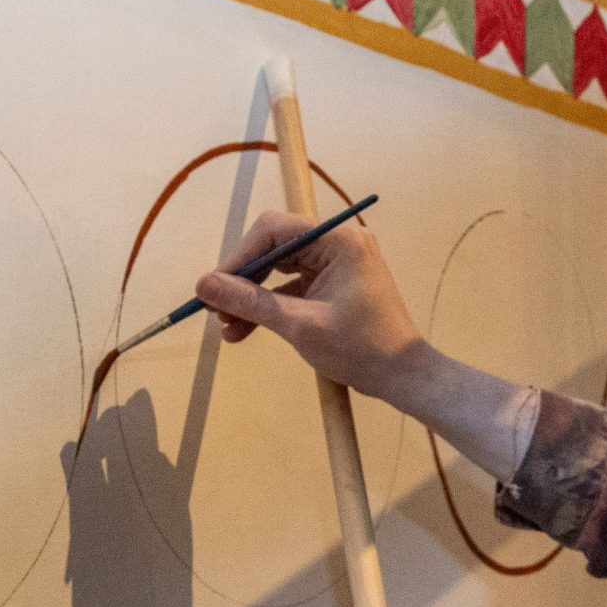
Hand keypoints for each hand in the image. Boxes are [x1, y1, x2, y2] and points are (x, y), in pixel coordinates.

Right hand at [198, 208, 425, 399]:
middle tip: (214, 309)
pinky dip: (270, 307)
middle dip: (243, 280)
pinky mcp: (334, 284)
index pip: (273, 230)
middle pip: (273, 248)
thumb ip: (250, 302)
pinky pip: (292, 287)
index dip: (238, 257)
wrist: (403, 376)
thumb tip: (204, 285)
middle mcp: (338, 243)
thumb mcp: (300, 326)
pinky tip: (244, 330)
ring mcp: (337, 263)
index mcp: (338, 241)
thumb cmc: (361, 350)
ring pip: (279, 270)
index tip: (213, 288)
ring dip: (252, 297)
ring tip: (226, 327)